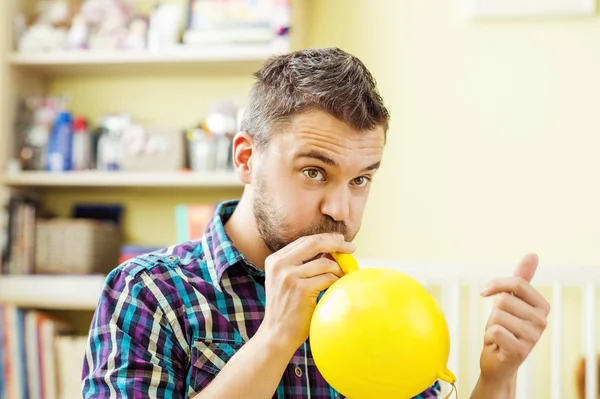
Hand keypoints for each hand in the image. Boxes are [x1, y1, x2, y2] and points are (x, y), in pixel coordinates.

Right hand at [258, 233, 354, 350]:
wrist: (277, 334)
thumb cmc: (286, 309)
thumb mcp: (285, 281)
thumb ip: (300, 264)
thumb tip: (330, 250)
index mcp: (275, 260)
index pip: (304, 241)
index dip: (325, 238)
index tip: (340, 240)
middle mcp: (280, 265)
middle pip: (314, 243)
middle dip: (336, 244)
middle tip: (351, 248)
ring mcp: (289, 276)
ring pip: (325, 263)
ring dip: (338, 270)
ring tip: (342, 277)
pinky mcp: (301, 289)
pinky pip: (328, 278)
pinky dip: (337, 282)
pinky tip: (338, 287)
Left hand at [479, 254, 550, 384]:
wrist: (498, 360)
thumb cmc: (504, 327)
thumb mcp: (510, 299)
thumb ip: (521, 278)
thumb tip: (533, 254)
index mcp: (543, 305)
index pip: (517, 283)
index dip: (496, 285)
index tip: (485, 292)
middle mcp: (542, 321)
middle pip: (505, 300)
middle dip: (494, 311)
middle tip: (500, 324)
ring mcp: (534, 337)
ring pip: (498, 315)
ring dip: (491, 325)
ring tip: (500, 335)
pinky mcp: (521, 351)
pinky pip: (495, 330)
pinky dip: (490, 337)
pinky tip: (498, 345)